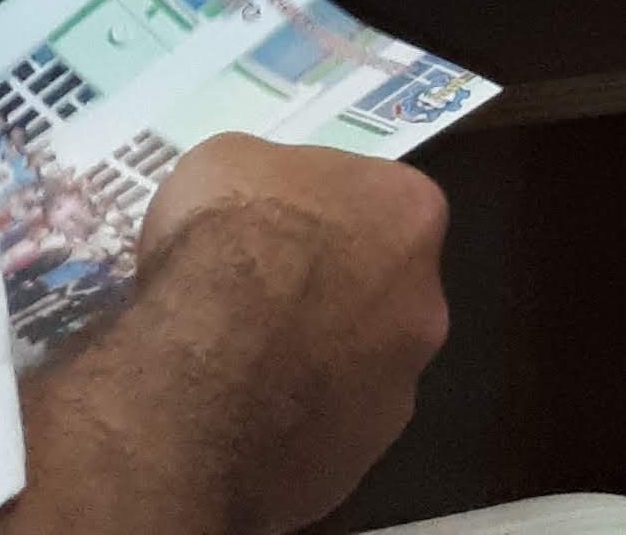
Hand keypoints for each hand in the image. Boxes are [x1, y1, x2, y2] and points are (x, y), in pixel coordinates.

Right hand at [128, 135, 448, 534]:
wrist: (201, 374)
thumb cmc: (225, 241)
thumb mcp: (228, 162)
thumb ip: (269, 182)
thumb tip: (266, 209)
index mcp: (411, 213)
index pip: (376, 205)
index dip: (320, 215)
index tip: (273, 230)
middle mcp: (425, 305)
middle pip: (376, 291)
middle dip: (326, 294)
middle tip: (256, 300)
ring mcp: (396, 392)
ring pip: (354, 369)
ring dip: (311, 365)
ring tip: (236, 367)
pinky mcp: (356, 463)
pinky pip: (322, 433)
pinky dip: (289, 426)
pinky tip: (237, 419)